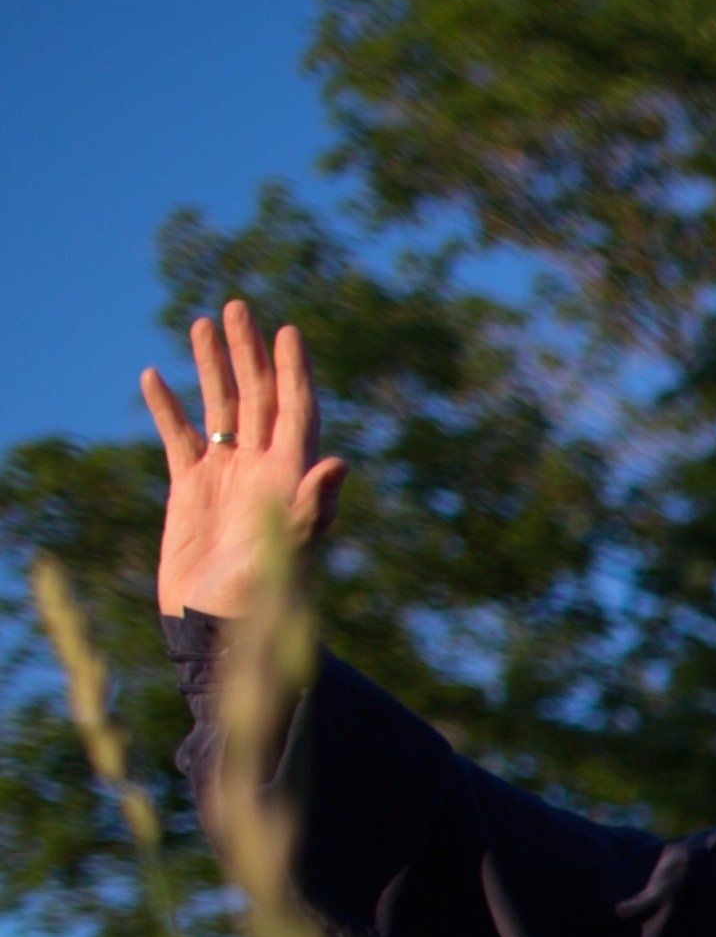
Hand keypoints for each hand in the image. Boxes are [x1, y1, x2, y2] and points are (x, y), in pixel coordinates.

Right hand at [140, 298, 347, 616]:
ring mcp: (226, 476)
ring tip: (203, 323)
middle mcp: (261, 469)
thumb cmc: (258, 600)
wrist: (213, 629)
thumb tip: (340, 463)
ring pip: (221, 408)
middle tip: (239, 307)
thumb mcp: (287, 551)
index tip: (289, 332)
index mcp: (289, 477)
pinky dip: (167, 409)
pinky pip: (179, 437)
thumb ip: (311, 506)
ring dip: (212, 367)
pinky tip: (153, 378)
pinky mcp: (191, 489)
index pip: (297, 412)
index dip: (293, 372)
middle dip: (249, 353)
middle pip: (259, 398)